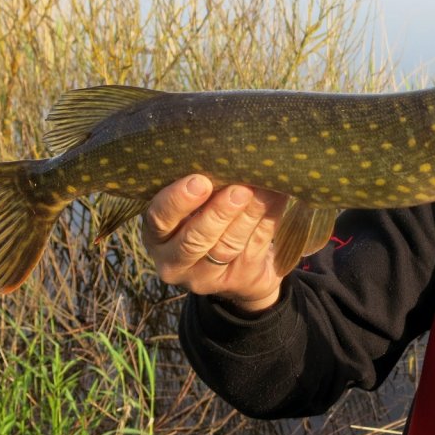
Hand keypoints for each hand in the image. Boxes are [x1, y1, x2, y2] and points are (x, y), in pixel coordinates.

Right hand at [142, 175, 288, 312]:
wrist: (240, 264)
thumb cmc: (211, 218)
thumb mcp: (197, 205)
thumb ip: (204, 186)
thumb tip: (229, 154)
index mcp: (157, 235)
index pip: (159, 219)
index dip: (178, 201)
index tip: (200, 181)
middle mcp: (173, 261)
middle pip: (194, 239)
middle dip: (218, 213)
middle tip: (239, 190)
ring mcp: (205, 277)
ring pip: (227, 246)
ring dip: (248, 216)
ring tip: (263, 191)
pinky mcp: (237, 280)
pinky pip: (254, 248)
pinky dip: (268, 221)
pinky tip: (277, 199)